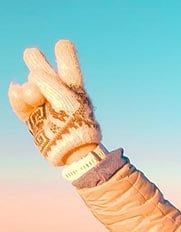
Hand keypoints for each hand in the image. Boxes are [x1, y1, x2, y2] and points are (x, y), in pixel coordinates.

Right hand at [8, 39, 100, 165]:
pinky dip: (17, 97)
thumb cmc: (77, 124)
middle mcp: (56, 91)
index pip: (67, 60)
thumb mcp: (69, 100)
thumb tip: (29, 80)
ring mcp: (42, 102)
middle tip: (31, 55)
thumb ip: (49, 84)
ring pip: (29, 84)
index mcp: (72, 84)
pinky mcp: (32, 115)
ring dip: (30, 87)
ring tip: (34, 96)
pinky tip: (17, 91)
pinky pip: (19, 101)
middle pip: (41, 67)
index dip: (63, 51)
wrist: (73, 150)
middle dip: (35, 59)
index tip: (61, 46)